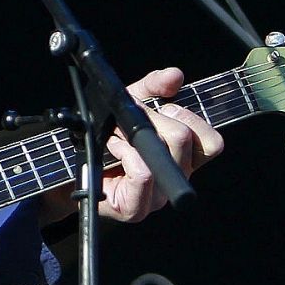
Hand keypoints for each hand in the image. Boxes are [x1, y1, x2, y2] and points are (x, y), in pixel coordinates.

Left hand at [39, 68, 223, 224]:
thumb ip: (154, 85)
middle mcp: (175, 180)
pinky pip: (143, 172)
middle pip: (184, 139)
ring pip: (164, 154)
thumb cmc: (104, 134)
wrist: (72, 161)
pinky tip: (113, 148)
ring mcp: (157, 198)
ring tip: (118, 135)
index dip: (190, 117)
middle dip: (153, 117)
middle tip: (132, 120)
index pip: (212, 143)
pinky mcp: (135, 208)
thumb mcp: (130, 101)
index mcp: (185, 158)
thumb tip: (175, 76)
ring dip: (134, 134)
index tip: (165, 108)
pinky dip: (125, 152)